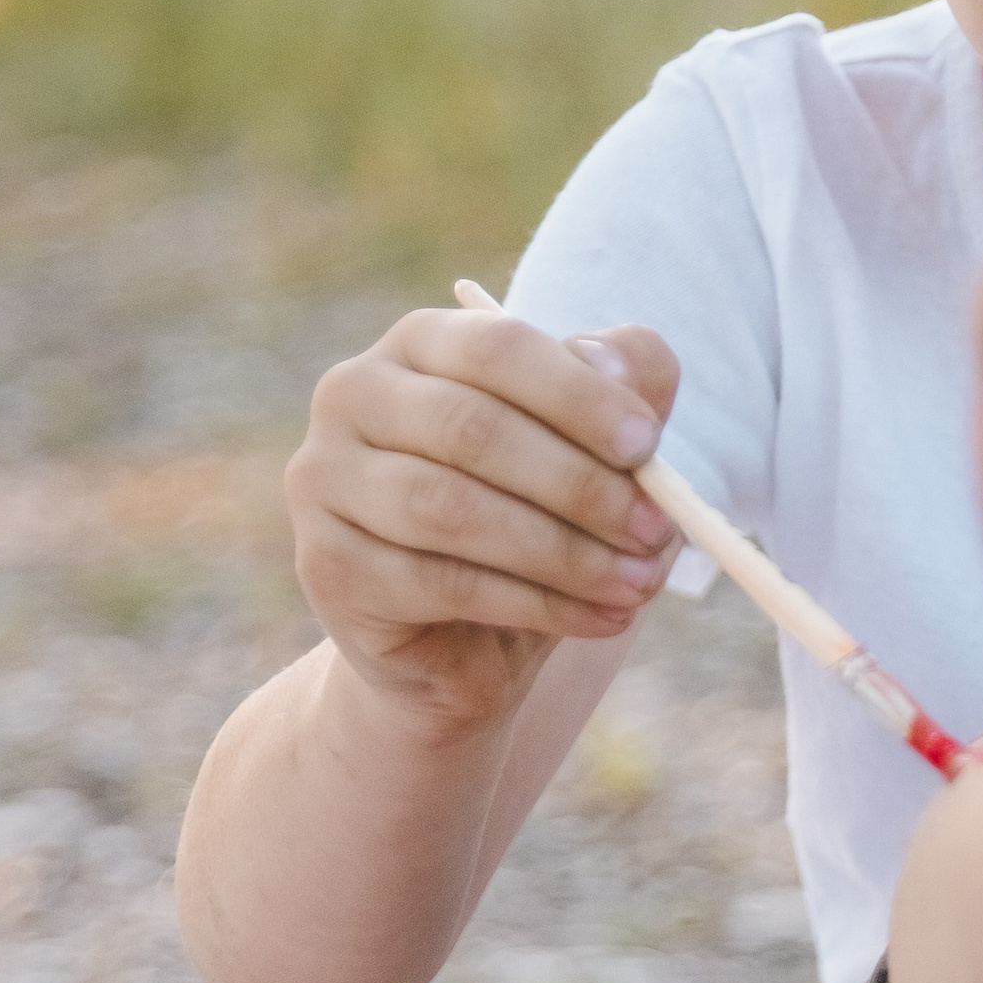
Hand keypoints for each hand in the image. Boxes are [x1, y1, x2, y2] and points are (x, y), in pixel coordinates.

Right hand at [284, 305, 680, 732]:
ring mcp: (325, 479)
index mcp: (421, 342)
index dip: (578, 395)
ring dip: (565, 553)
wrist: (461, 640)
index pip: (496, 346)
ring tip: (638, 585)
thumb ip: (623, 388)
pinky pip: (442, 583)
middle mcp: (354, 394)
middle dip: (580, 485)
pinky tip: (600, 618)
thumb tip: (614, 364)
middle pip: (472, 429)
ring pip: (454, 510)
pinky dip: (536, 604)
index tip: (648, 446)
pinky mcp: (327, 565)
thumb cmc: (535, 518)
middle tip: (658, 531)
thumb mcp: (594, 450)